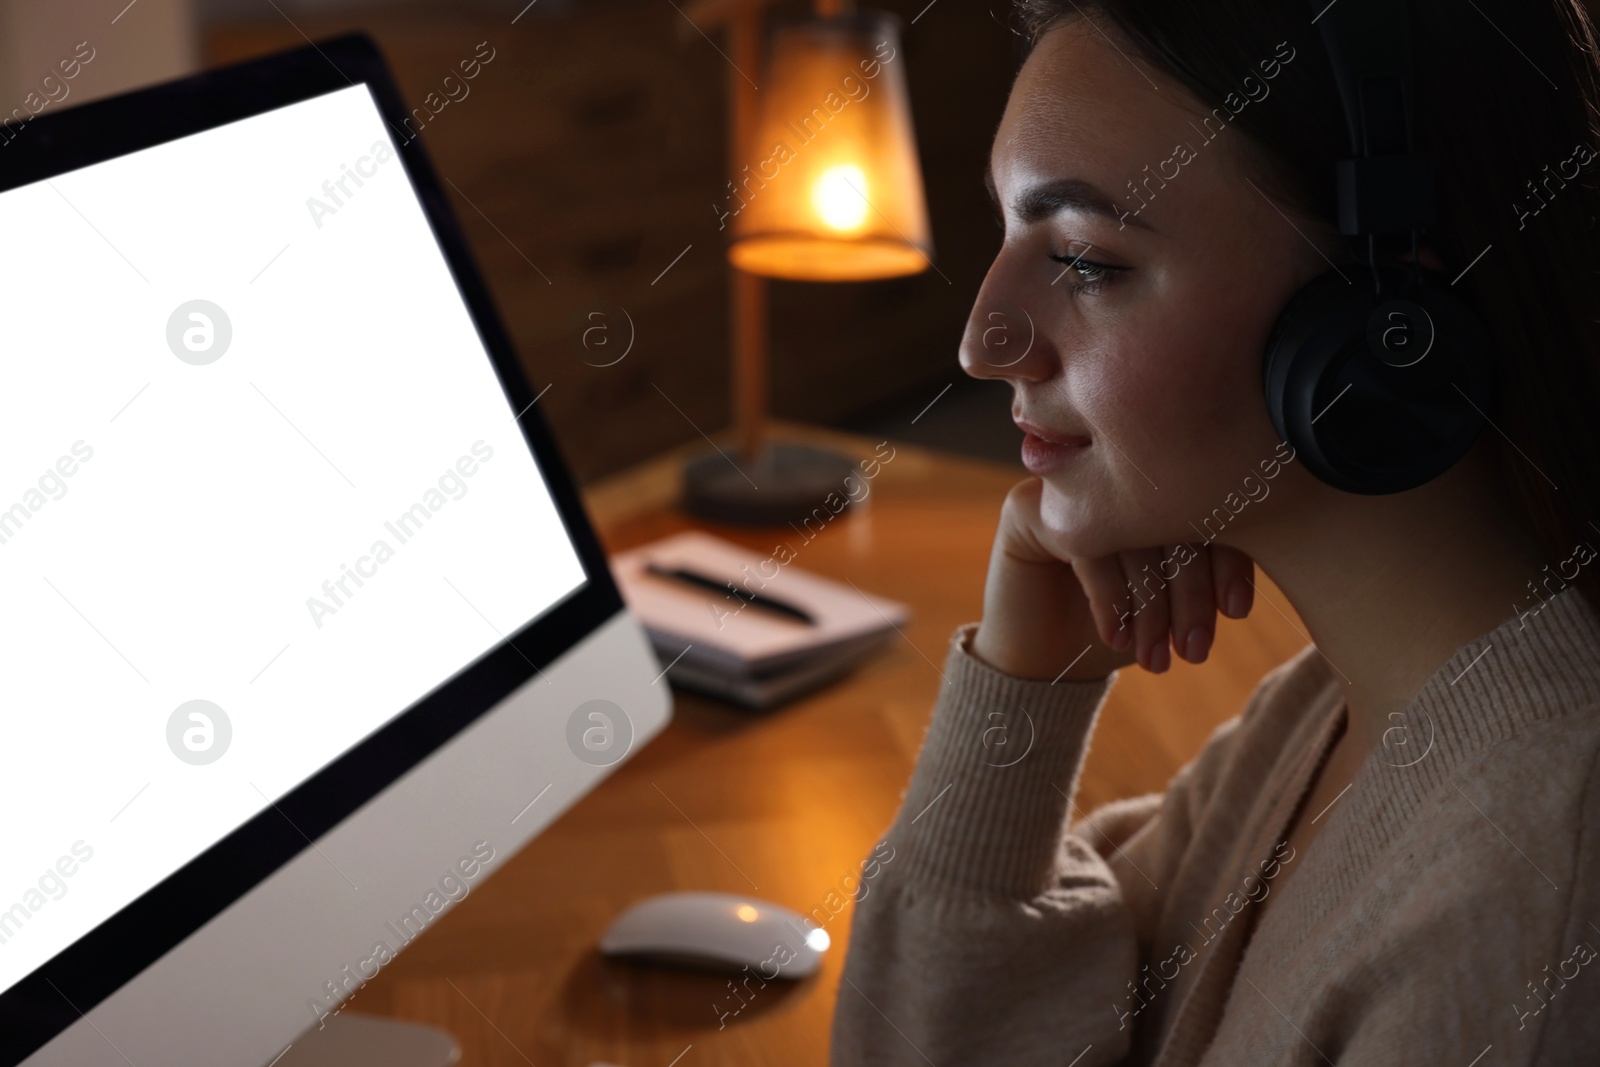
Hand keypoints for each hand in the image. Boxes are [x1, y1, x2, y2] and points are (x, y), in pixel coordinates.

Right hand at [969, 478, 1256, 681]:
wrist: (1044, 661)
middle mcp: (1112, 470)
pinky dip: (1107, 598)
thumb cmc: (1123, 626)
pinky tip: (1115, 639)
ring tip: (1156, 658)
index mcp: (1158, 478)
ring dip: (1149, 606)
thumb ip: (1214, 567)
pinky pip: (1082, 545)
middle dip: (1188, 593)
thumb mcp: (1178, 598)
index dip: (1227, 558)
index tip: (1237, 612)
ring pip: (1127, 534)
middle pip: (1167, 517)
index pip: (1206, 504)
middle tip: (1194, 651)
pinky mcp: (1028, 507)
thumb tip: (1286, 544)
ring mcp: (1068, 484)